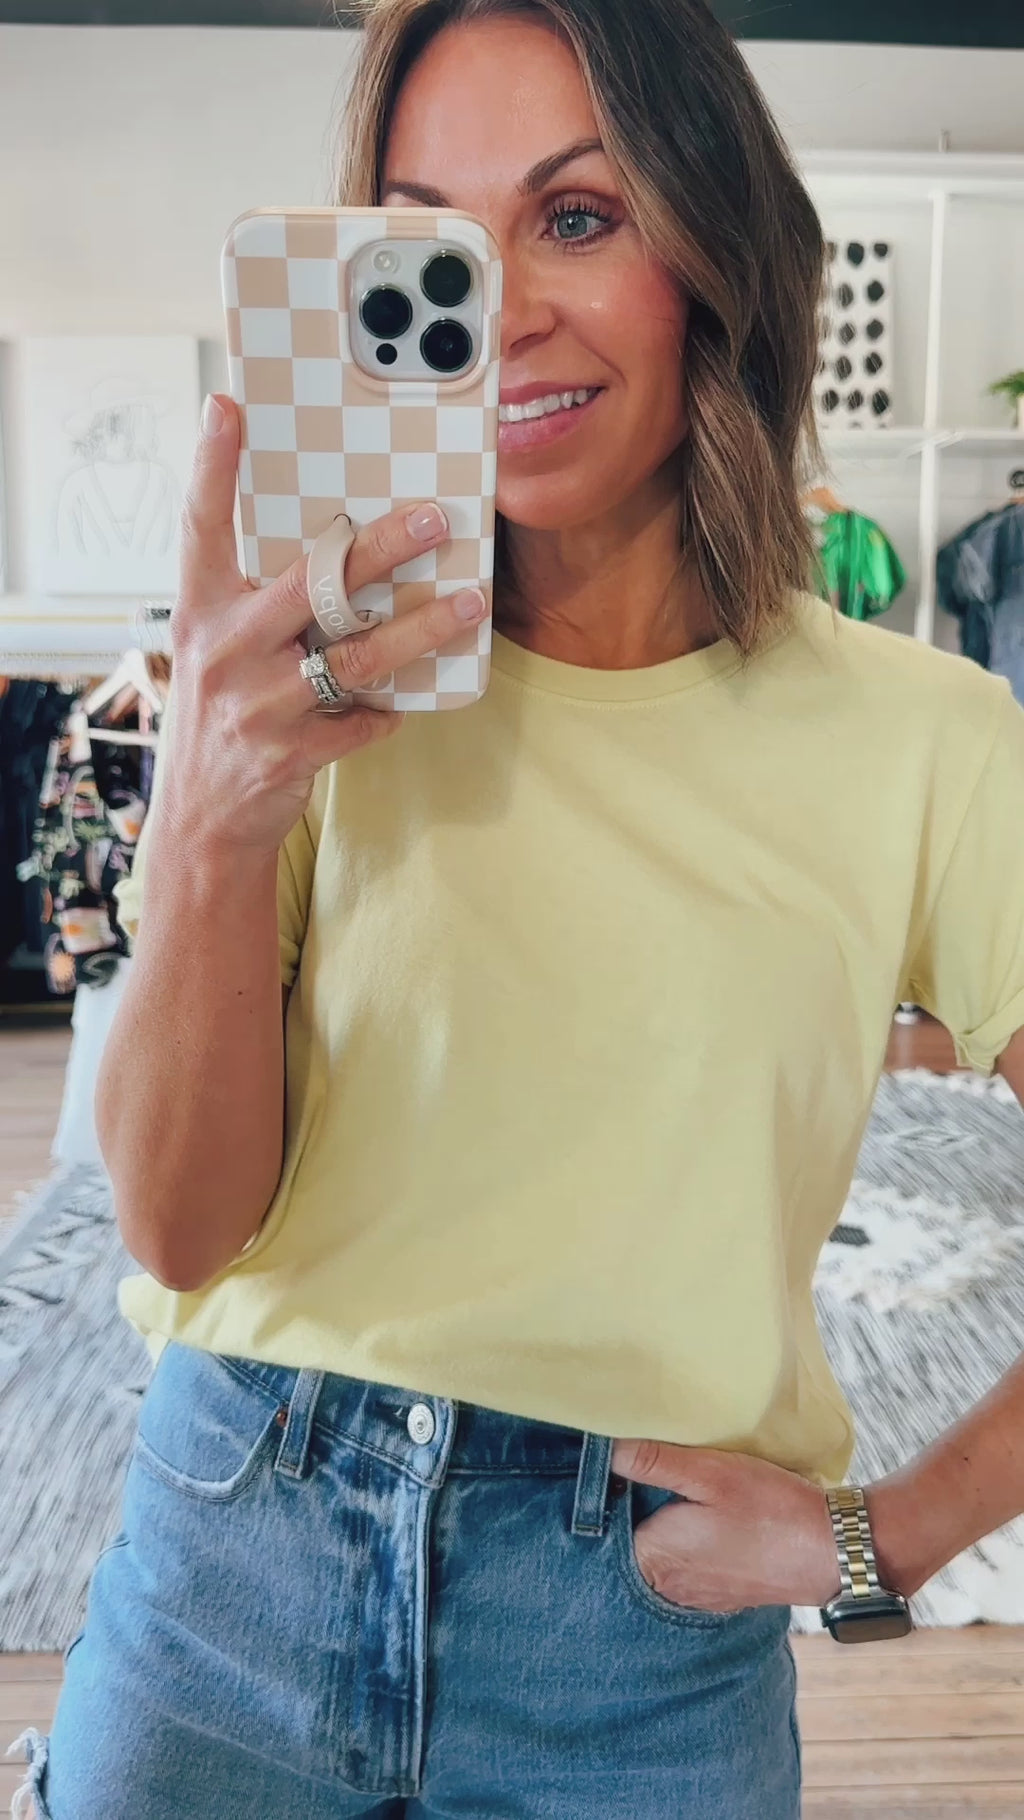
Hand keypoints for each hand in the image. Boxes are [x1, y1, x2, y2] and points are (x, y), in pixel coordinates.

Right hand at [164, 391, 487, 853]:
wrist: (202, 823)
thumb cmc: (223, 716)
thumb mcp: (218, 651)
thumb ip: (260, 604)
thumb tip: (339, 552)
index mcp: (200, 612)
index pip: (200, 526)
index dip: (211, 465)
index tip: (226, 405)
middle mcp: (223, 651)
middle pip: (311, 584)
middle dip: (380, 548)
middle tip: (435, 517)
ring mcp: (256, 705)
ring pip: (357, 656)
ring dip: (423, 628)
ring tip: (472, 602)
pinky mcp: (288, 753)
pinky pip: (362, 720)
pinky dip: (389, 711)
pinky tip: (406, 704)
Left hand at [610, 1437, 842, 1612]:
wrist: (833, 1550)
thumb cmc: (771, 1510)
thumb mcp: (710, 1472)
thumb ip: (652, 1461)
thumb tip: (604, 1448)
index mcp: (653, 1559)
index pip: (604, 1526)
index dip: (608, 1491)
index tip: (619, 1464)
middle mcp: (666, 1587)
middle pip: (630, 1539)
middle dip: (635, 1505)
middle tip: (654, 1469)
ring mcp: (693, 1595)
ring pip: (659, 1551)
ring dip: (663, 1523)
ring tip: (683, 1492)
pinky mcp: (718, 1593)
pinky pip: (686, 1563)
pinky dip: (688, 1540)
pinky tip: (708, 1518)